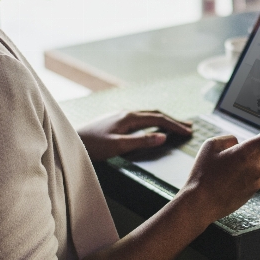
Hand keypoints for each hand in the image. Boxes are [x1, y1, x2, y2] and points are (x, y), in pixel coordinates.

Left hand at [76, 110, 191, 161]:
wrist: (70, 141)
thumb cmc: (92, 146)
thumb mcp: (118, 146)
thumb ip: (141, 141)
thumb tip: (162, 136)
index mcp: (129, 117)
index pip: (158, 119)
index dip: (175, 125)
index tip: (188, 132)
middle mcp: (126, 113)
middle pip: (155, 114)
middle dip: (173, 120)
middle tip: (188, 126)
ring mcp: (120, 115)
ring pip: (147, 115)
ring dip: (163, 120)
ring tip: (175, 125)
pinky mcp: (115, 121)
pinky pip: (139, 118)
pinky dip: (152, 121)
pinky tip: (152, 126)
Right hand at [179, 107, 259, 222]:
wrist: (199, 205)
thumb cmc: (202, 175)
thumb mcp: (211, 146)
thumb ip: (229, 139)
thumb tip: (239, 143)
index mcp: (248, 152)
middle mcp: (258, 167)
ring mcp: (258, 180)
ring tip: (237, 156)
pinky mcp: (254, 190)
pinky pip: (258, 172)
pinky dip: (252, 166)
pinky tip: (233, 171)